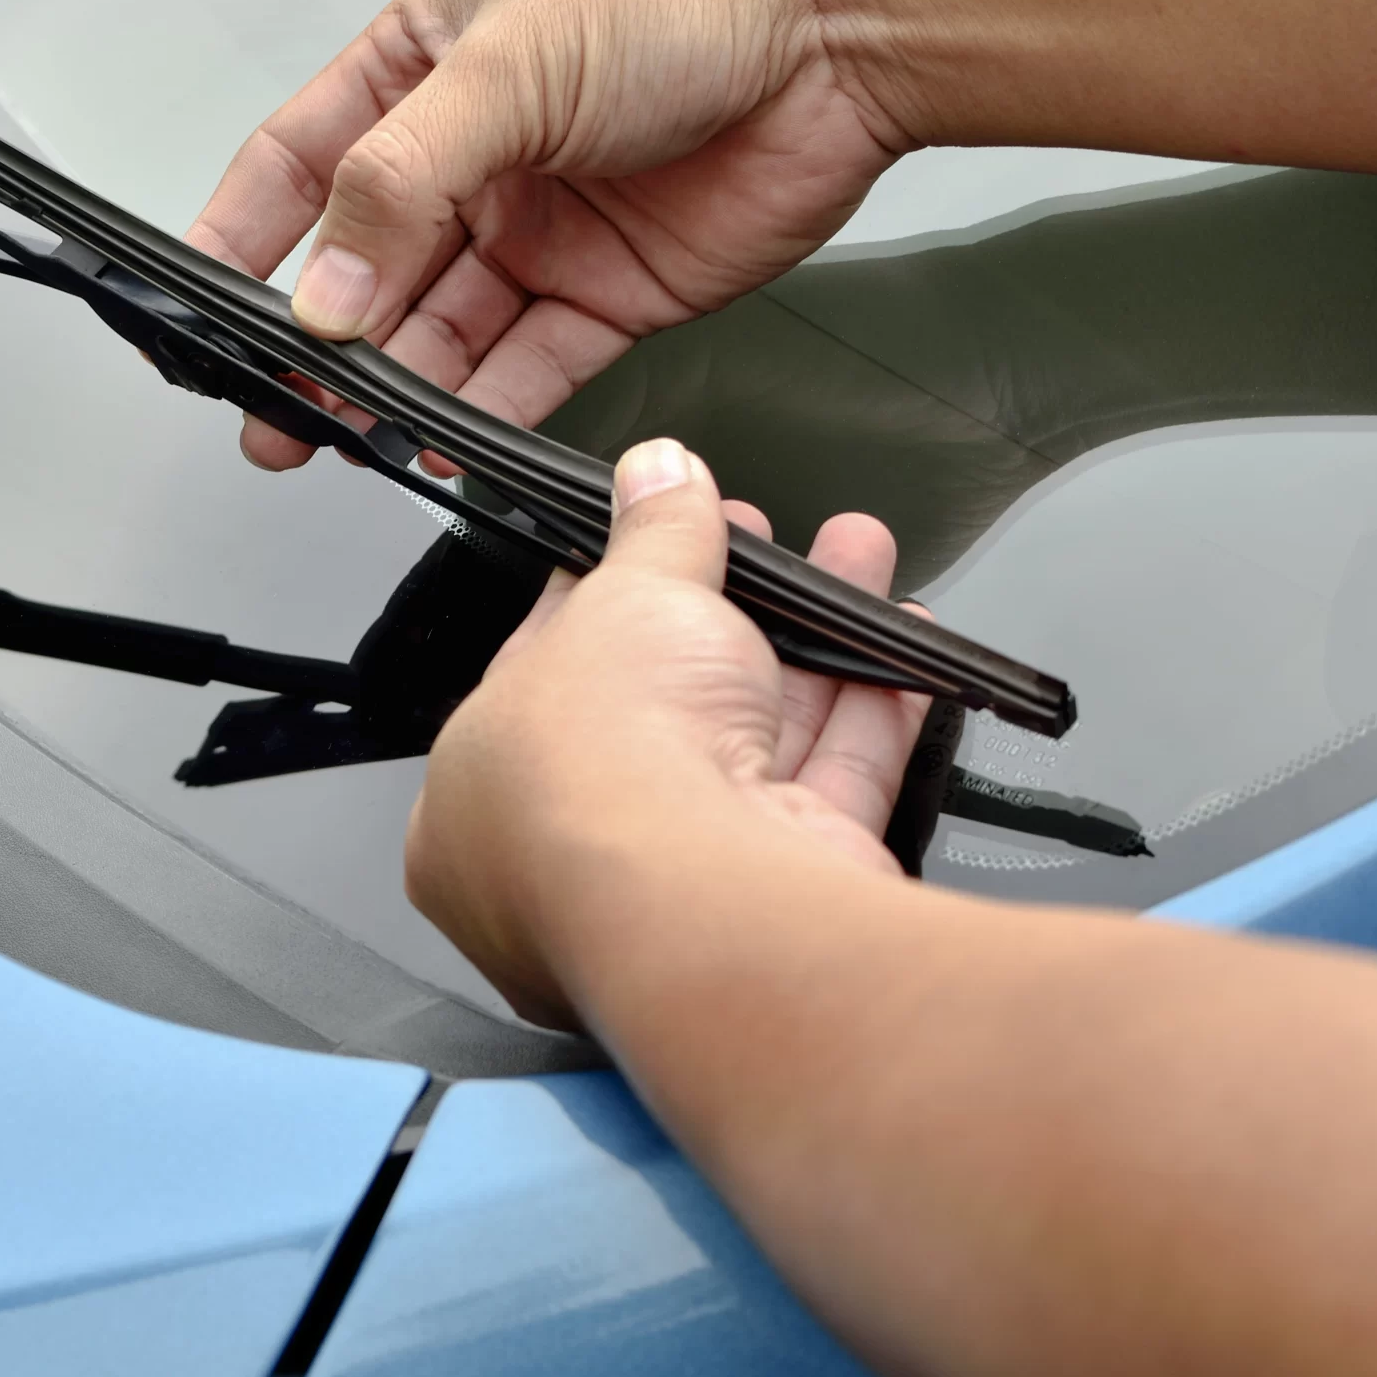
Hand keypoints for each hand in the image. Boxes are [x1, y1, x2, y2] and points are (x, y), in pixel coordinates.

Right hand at [185, 0, 912, 471]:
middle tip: (272, 411)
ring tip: (347, 439)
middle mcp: (473, 153)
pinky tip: (443, 443)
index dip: (240, 238)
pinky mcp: (604, 292)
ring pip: (438, 331)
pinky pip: (522, 368)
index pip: (299, 163)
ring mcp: (536, 228)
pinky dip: (480, 412)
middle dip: (315, 345)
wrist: (846, 26)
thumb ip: (401, 183)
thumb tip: (325, 292)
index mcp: (424, 65)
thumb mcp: (508, 65)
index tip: (194, 309)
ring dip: (390, 389)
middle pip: (365, 266)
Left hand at [404, 439, 927, 1030]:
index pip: (541, 680)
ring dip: (815, 643)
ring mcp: (681, 887)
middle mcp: (573, 859)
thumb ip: (652, 533)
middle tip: (764, 540)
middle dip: (730, 609)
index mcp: (474, 802)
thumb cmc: (601, 770)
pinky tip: (902, 646)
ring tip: (854, 552)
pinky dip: (870, 715)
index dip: (607, 600)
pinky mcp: (779, 900)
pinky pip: (827, 791)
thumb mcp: (620, 600)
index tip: (663, 544)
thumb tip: (656, 471)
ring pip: (755, 743)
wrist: (706, 905)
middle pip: (663, 711)